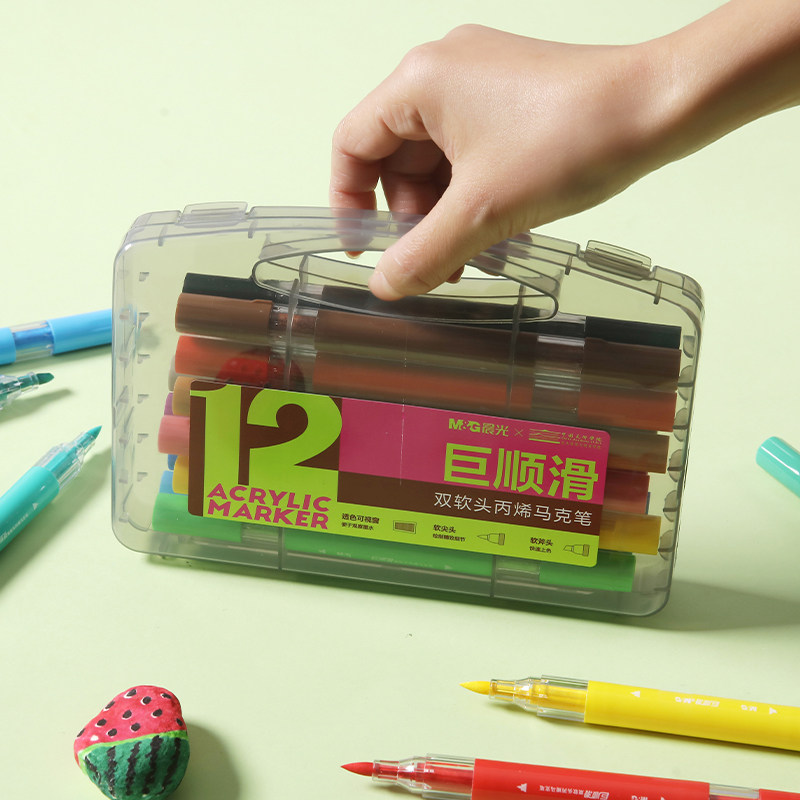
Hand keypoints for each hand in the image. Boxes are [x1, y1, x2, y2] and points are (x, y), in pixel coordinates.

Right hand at [330, 25, 667, 298]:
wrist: (659, 107)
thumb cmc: (575, 138)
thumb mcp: (482, 213)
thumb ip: (423, 255)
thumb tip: (385, 286)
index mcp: (420, 82)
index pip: (353, 145)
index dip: (349, 201)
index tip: (362, 247)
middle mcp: (443, 72)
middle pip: (396, 159)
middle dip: (411, 218)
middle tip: (432, 262)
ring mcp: (479, 81)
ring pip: (436, 161)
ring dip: (444, 214)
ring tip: (467, 259)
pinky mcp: (509, 96)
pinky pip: (469, 153)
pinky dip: (471, 195)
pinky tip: (492, 235)